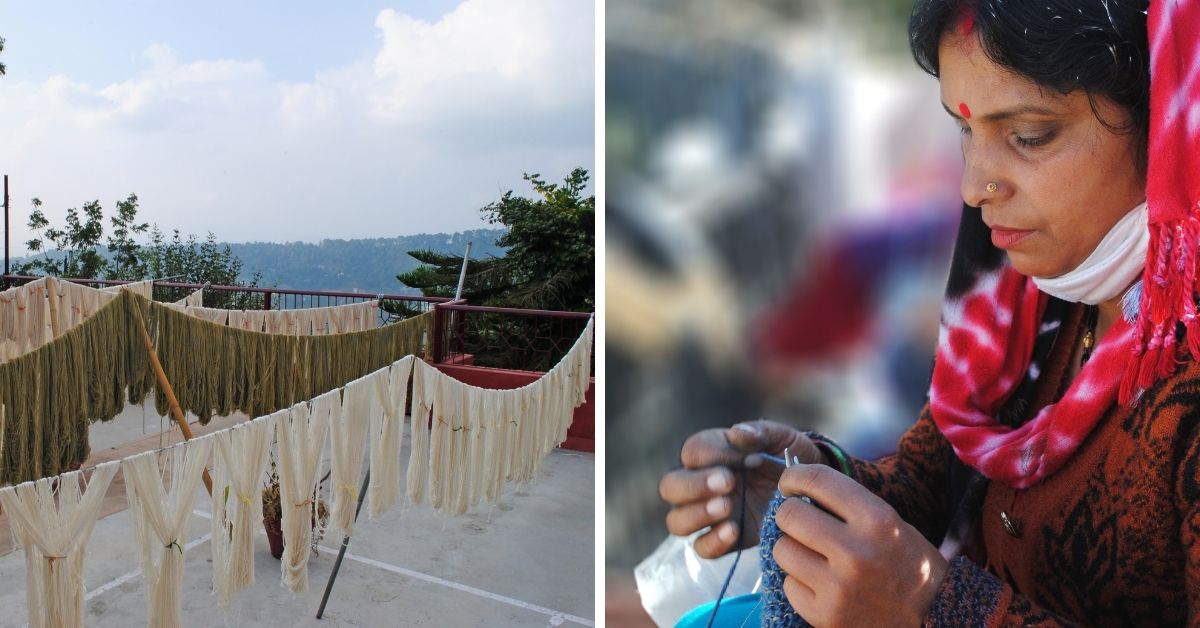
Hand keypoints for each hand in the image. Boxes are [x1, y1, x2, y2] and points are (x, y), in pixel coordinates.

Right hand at [658, 419, 827, 557]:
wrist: (813, 490)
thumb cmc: (791, 455)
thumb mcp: (782, 437)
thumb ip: (761, 431)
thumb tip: (738, 434)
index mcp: (712, 453)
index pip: (693, 452)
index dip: (712, 455)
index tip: (743, 459)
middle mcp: (702, 484)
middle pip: (671, 487)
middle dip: (694, 485)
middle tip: (728, 483)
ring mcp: (710, 515)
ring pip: (677, 521)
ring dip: (697, 514)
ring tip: (727, 507)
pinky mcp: (725, 540)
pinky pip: (703, 548)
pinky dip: (713, 541)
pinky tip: (735, 530)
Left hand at [771, 464, 948, 626]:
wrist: (934, 618)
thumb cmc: (908, 565)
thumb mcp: (892, 524)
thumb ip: (850, 505)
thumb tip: (800, 489)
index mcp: (877, 520)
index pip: (817, 480)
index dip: (794, 475)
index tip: (789, 482)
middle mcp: (855, 552)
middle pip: (789, 515)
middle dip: (791, 515)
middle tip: (802, 522)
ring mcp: (838, 587)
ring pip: (782, 550)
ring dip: (794, 550)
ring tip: (816, 556)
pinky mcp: (825, 615)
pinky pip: (789, 585)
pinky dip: (800, 583)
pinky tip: (822, 584)